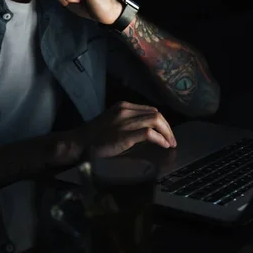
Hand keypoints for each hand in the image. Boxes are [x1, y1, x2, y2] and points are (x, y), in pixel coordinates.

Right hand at [53, 102, 176, 165]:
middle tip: (172, 140)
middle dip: (168, 127)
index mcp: (123, 106)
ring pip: (156, 120)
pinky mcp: (126, 134)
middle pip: (156, 114)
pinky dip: (160, 139)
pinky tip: (163, 145)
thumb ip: (128, 123)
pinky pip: (149, 133)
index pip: (150, 110)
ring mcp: (126, 121)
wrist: (79, 143)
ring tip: (171, 143)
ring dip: (167, 133)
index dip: (162, 121)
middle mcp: (126, 110)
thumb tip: (147, 132)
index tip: (166, 132)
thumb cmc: (94, 136)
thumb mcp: (112, 122)